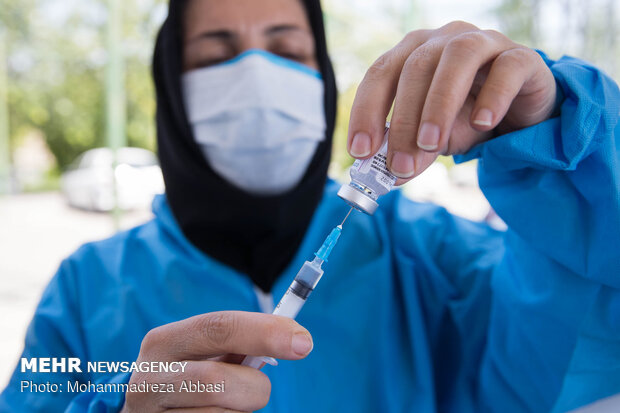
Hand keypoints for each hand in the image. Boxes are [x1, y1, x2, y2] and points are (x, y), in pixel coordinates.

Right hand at [121, 311, 312, 412]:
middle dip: (254, 387)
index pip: (218, 327)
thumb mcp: (204, 353)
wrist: (152, 412)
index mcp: (162, 343)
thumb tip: (297, 340)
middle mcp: (147, 381)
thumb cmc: (193, 377)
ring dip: (243, 412)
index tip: (304, 342)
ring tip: (229, 406)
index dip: (264, 332)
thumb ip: (239, 343)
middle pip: (216, 382)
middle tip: (262, 390)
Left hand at [347, 21, 556, 181]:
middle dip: (403, 120)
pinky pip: (507, 68)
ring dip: (439, 103)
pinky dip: (493, 96)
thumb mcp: (433, 140)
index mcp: (413, 53)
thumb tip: (389, 177)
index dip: (366, 110)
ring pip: (457, 57)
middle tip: (399, 163)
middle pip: (416, 67)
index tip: (360, 151)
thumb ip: (412, 152)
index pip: (380, 73)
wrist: (519, 117)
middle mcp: (445, 40)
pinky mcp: (522, 57)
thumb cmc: (466, 119)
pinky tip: (481, 123)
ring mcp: (485, 42)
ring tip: (430, 143)